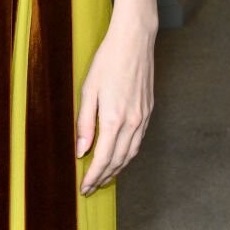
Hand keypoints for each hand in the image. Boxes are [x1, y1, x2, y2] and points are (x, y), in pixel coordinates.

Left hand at [76, 10, 154, 194]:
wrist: (134, 42)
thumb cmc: (108, 61)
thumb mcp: (88, 91)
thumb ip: (84, 123)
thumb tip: (81, 151)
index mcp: (114, 119)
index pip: (103, 158)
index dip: (93, 176)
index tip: (84, 188)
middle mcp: (132, 122)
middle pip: (118, 160)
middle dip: (104, 177)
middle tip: (91, 187)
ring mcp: (143, 118)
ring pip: (131, 153)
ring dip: (117, 168)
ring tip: (103, 177)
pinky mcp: (148, 112)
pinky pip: (137, 141)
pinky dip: (127, 154)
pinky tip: (118, 156)